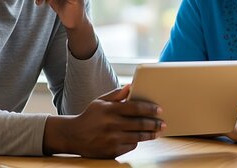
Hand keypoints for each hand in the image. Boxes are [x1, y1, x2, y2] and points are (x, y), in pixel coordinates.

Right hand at [44, 85, 164, 157]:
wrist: (74, 136)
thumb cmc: (89, 116)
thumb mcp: (100, 102)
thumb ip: (117, 94)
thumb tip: (131, 86)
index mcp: (110, 110)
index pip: (135, 108)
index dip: (149, 109)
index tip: (159, 109)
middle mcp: (112, 125)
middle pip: (140, 124)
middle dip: (154, 123)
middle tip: (162, 123)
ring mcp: (112, 139)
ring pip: (138, 137)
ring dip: (150, 134)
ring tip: (157, 132)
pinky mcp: (112, 151)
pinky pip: (131, 146)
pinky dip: (136, 142)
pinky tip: (139, 138)